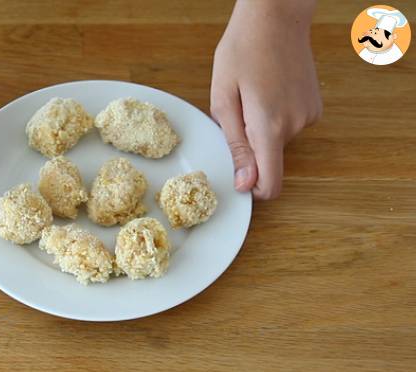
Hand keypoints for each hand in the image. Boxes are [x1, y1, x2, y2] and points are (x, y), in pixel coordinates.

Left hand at [210, 0, 321, 198]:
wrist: (276, 15)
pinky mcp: (314, 107)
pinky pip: (288, 126)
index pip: (270, 184)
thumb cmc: (243, 49)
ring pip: (277, 142)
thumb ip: (236, 145)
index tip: (239, 175)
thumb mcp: (224, 99)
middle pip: (269, 160)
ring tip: (253, 95)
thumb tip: (245, 184)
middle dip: (250, 145)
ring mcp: (308, 116)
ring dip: (261, 128)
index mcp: (269, 127)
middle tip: (238, 110)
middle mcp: (295, 126)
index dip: (253, 189)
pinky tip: (269, 91)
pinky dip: (275, 118)